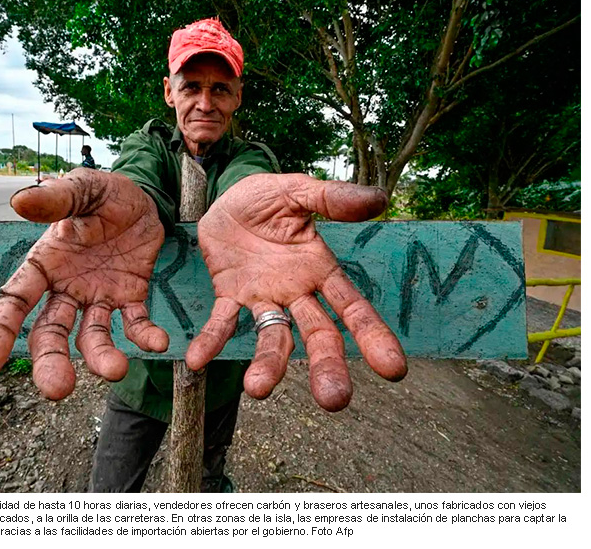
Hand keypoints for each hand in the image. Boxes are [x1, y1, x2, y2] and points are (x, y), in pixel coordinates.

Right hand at [0, 169, 168, 398]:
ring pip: (91, 337)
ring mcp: (97, 297)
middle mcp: (65, 288)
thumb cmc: (104, 193)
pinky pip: (135, 324)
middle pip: (50, 333)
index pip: (14, 301)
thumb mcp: (84, 188)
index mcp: (44, 263)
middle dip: (50, 361)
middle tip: (57, 390)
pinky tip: (158, 342)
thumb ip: (58, 198)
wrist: (146, 196)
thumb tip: (20, 202)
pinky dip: (144, 336)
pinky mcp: (130, 299)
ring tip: (116, 370)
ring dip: (100, 357)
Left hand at [186, 173, 406, 410]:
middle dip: (327, 365)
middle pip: (318, 334)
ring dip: (268, 364)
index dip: (372, 336)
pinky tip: (197, 359)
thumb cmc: (268, 197)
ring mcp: (263, 297)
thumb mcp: (298, 191)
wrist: (225, 195)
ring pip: (273, 337)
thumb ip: (332, 198)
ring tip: (258, 388)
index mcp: (320, 270)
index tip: (393, 369)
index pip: (353, 308)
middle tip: (334, 400)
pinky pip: (221, 322)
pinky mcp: (229, 295)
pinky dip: (211, 340)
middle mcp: (296, 292)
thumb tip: (379, 200)